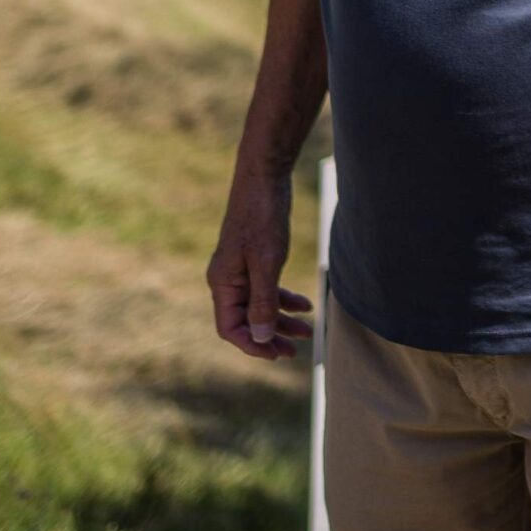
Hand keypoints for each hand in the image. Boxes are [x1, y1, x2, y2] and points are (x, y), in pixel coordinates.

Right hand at [208, 167, 314, 361]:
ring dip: (282, 320)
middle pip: (246, 321)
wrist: (265, 176)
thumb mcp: (267, 262)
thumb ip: (263, 300)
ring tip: (307, 332)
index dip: (252, 345)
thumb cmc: (263, 216)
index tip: (277, 353)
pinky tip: (305, 305)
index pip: (231, 328)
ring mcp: (241, 269)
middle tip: (295, 351)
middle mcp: (228, 280)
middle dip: (270, 336)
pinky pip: (267, 288)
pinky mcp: (255, 258)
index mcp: (223, 283)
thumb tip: (261, 336)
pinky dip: (284, 299)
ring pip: (259, 306)